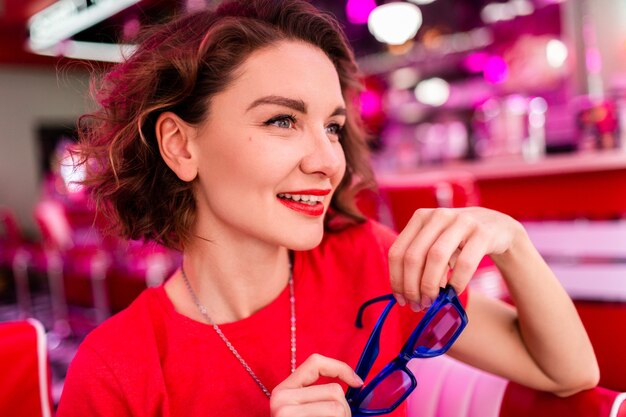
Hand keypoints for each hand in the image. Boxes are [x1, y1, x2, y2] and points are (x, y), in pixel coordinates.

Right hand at [270, 353, 362, 416]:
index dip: (341, 368)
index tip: (359, 383)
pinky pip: (334, 416)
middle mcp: (281, 396)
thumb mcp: (311, 411)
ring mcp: (284, 409)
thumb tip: (362, 387)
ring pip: (338, 406)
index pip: (316, 362)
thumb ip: (328, 398)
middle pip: (334, 390)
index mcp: (284, 389)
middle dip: (346, 410)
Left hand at [388, 207, 521, 310]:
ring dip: (430, 286)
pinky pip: (465, 263)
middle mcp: (438, 216)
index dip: (396, 279)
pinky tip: (454, 292)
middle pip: (414, 256)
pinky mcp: (483, 233)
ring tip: (432, 302)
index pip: (397, 252)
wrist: (497, 227)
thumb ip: (421, 264)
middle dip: (412, 286)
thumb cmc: (458, 241)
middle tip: (417, 305)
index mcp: (420, 217)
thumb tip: (411, 295)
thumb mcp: (435, 245)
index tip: (401, 299)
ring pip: (436, 258)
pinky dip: (457, 282)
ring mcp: (461, 221)